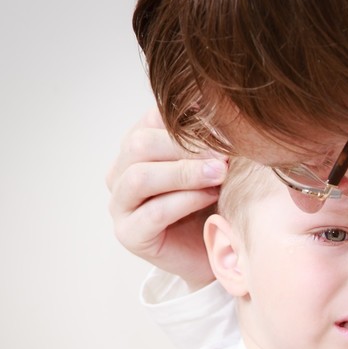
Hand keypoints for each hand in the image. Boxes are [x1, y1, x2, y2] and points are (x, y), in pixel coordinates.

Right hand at [106, 108, 226, 289]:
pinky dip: (184, 200)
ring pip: (140, 177)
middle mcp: (122, 173)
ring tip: (221, 173)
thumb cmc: (220, 202)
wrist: (223, 251)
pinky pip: (153, 212)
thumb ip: (207, 136)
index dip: (185, 120)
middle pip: (140, 145)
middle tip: (226, 153)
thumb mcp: (216, 163)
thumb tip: (208, 96)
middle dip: (185, 146)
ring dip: (184, 172)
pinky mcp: (130, 235)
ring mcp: (121, 205)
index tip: (222, 126)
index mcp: (139, 148)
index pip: (150, 120)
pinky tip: (211, 196)